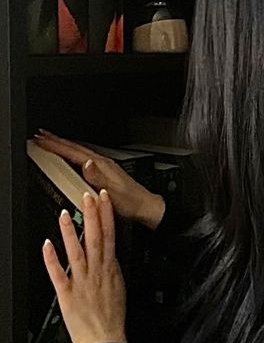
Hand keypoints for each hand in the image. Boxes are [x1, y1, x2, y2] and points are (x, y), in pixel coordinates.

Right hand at [34, 130, 164, 229]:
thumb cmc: (131, 202)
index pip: (73, 152)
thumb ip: (97, 178)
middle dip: (56, 140)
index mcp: (101, 165)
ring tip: (50, 141)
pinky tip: (69, 157)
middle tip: (40, 135)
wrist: (145, 206)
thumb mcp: (112, 193)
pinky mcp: (103, 172)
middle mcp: (101, 163)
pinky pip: (82, 158)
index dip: (56, 145)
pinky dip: (71, 154)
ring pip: (78, 151)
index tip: (42, 140)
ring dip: (63, 145)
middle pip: (74, 148)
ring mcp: (103, 166)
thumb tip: (85, 163)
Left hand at [42, 189, 126, 342]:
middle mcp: (97, 272)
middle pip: (96, 238)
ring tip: (65, 213)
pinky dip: (52, 258)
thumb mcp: (119, 288)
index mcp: (110, 270)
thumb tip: (110, 255)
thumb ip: (111, 269)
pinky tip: (47, 244)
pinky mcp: (67, 294)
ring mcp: (82, 282)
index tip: (104, 199)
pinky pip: (58, 273)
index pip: (110, 236)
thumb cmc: (113, 319)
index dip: (107, 215)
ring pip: (76, 252)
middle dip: (92, 215)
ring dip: (71, 232)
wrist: (106, 341)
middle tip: (88, 196)